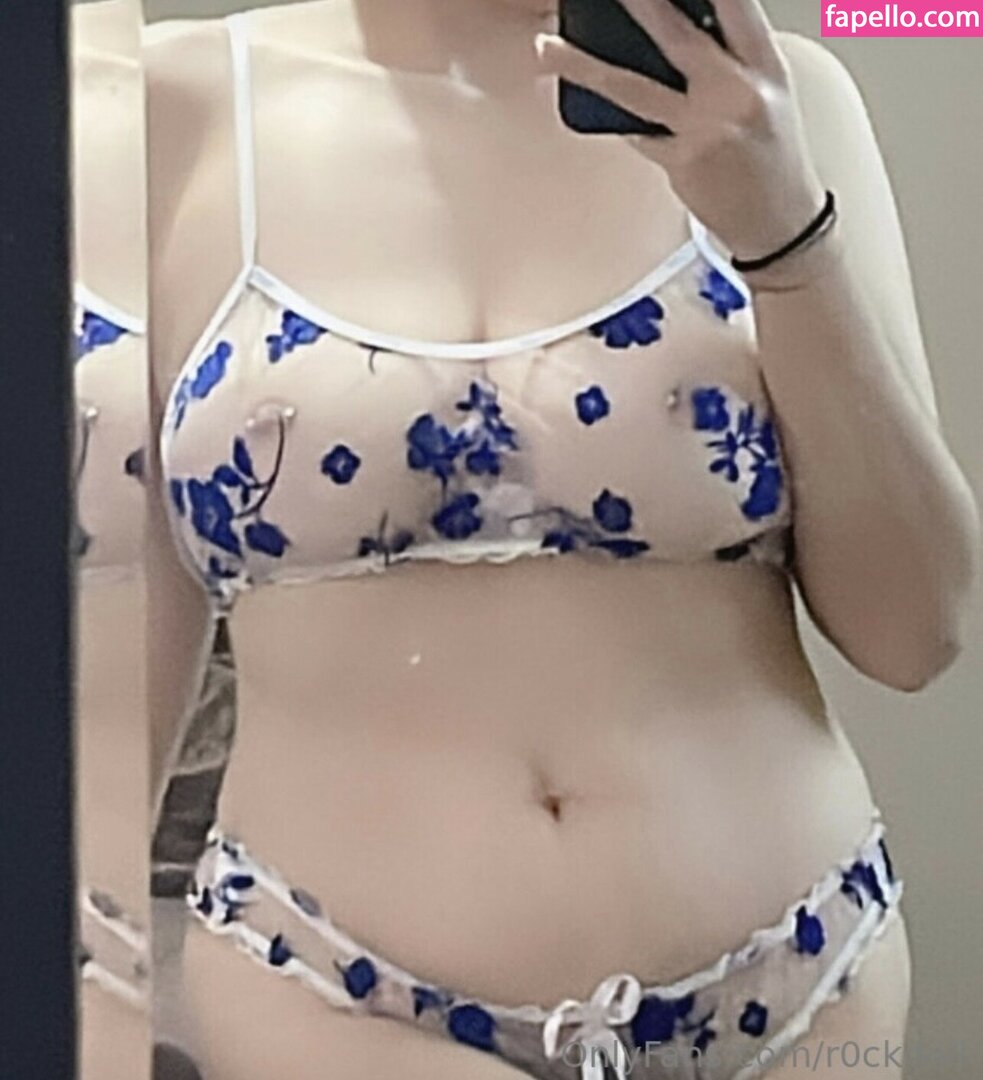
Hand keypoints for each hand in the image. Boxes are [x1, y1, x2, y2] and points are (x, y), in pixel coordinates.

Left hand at [534, 0, 826, 260]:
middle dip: (638, 4)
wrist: (781, 225)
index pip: (736, 4)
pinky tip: (590, 105)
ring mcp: (707, 127)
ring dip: (583, 66)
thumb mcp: (768, 95)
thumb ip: (728, 61)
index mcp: (765, 65)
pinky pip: (635, 133)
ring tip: (547, 48)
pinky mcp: (682, 162)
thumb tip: (670, 33)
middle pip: (676, 34)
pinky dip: (615, 120)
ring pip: (632, 87)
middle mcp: (738, 90)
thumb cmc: (772, 160)